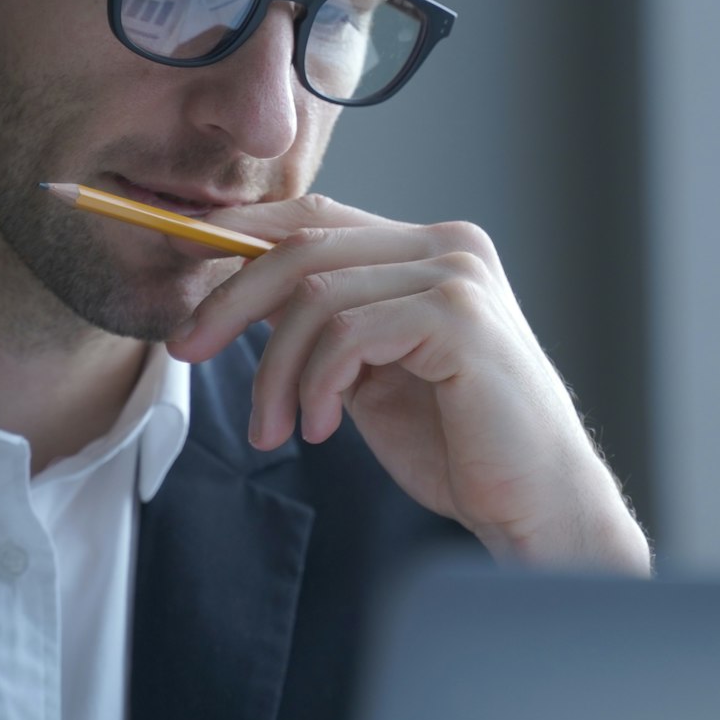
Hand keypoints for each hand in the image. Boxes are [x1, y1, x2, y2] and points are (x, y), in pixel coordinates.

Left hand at [164, 195, 650, 573]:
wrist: (536, 503)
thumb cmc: (460, 445)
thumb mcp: (370, 373)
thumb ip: (323, 327)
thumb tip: (235, 294)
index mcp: (430, 249)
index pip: (317, 216)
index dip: (241, 238)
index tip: (183, 280)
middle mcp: (449, 245)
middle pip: (305, 243)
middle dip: (231, 298)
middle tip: (186, 348)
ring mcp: (458, 275)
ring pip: (317, 295)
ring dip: (275, 370)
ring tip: (277, 428)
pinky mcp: (459, 316)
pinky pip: (348, 334)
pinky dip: (316, 384)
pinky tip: (320, 428)